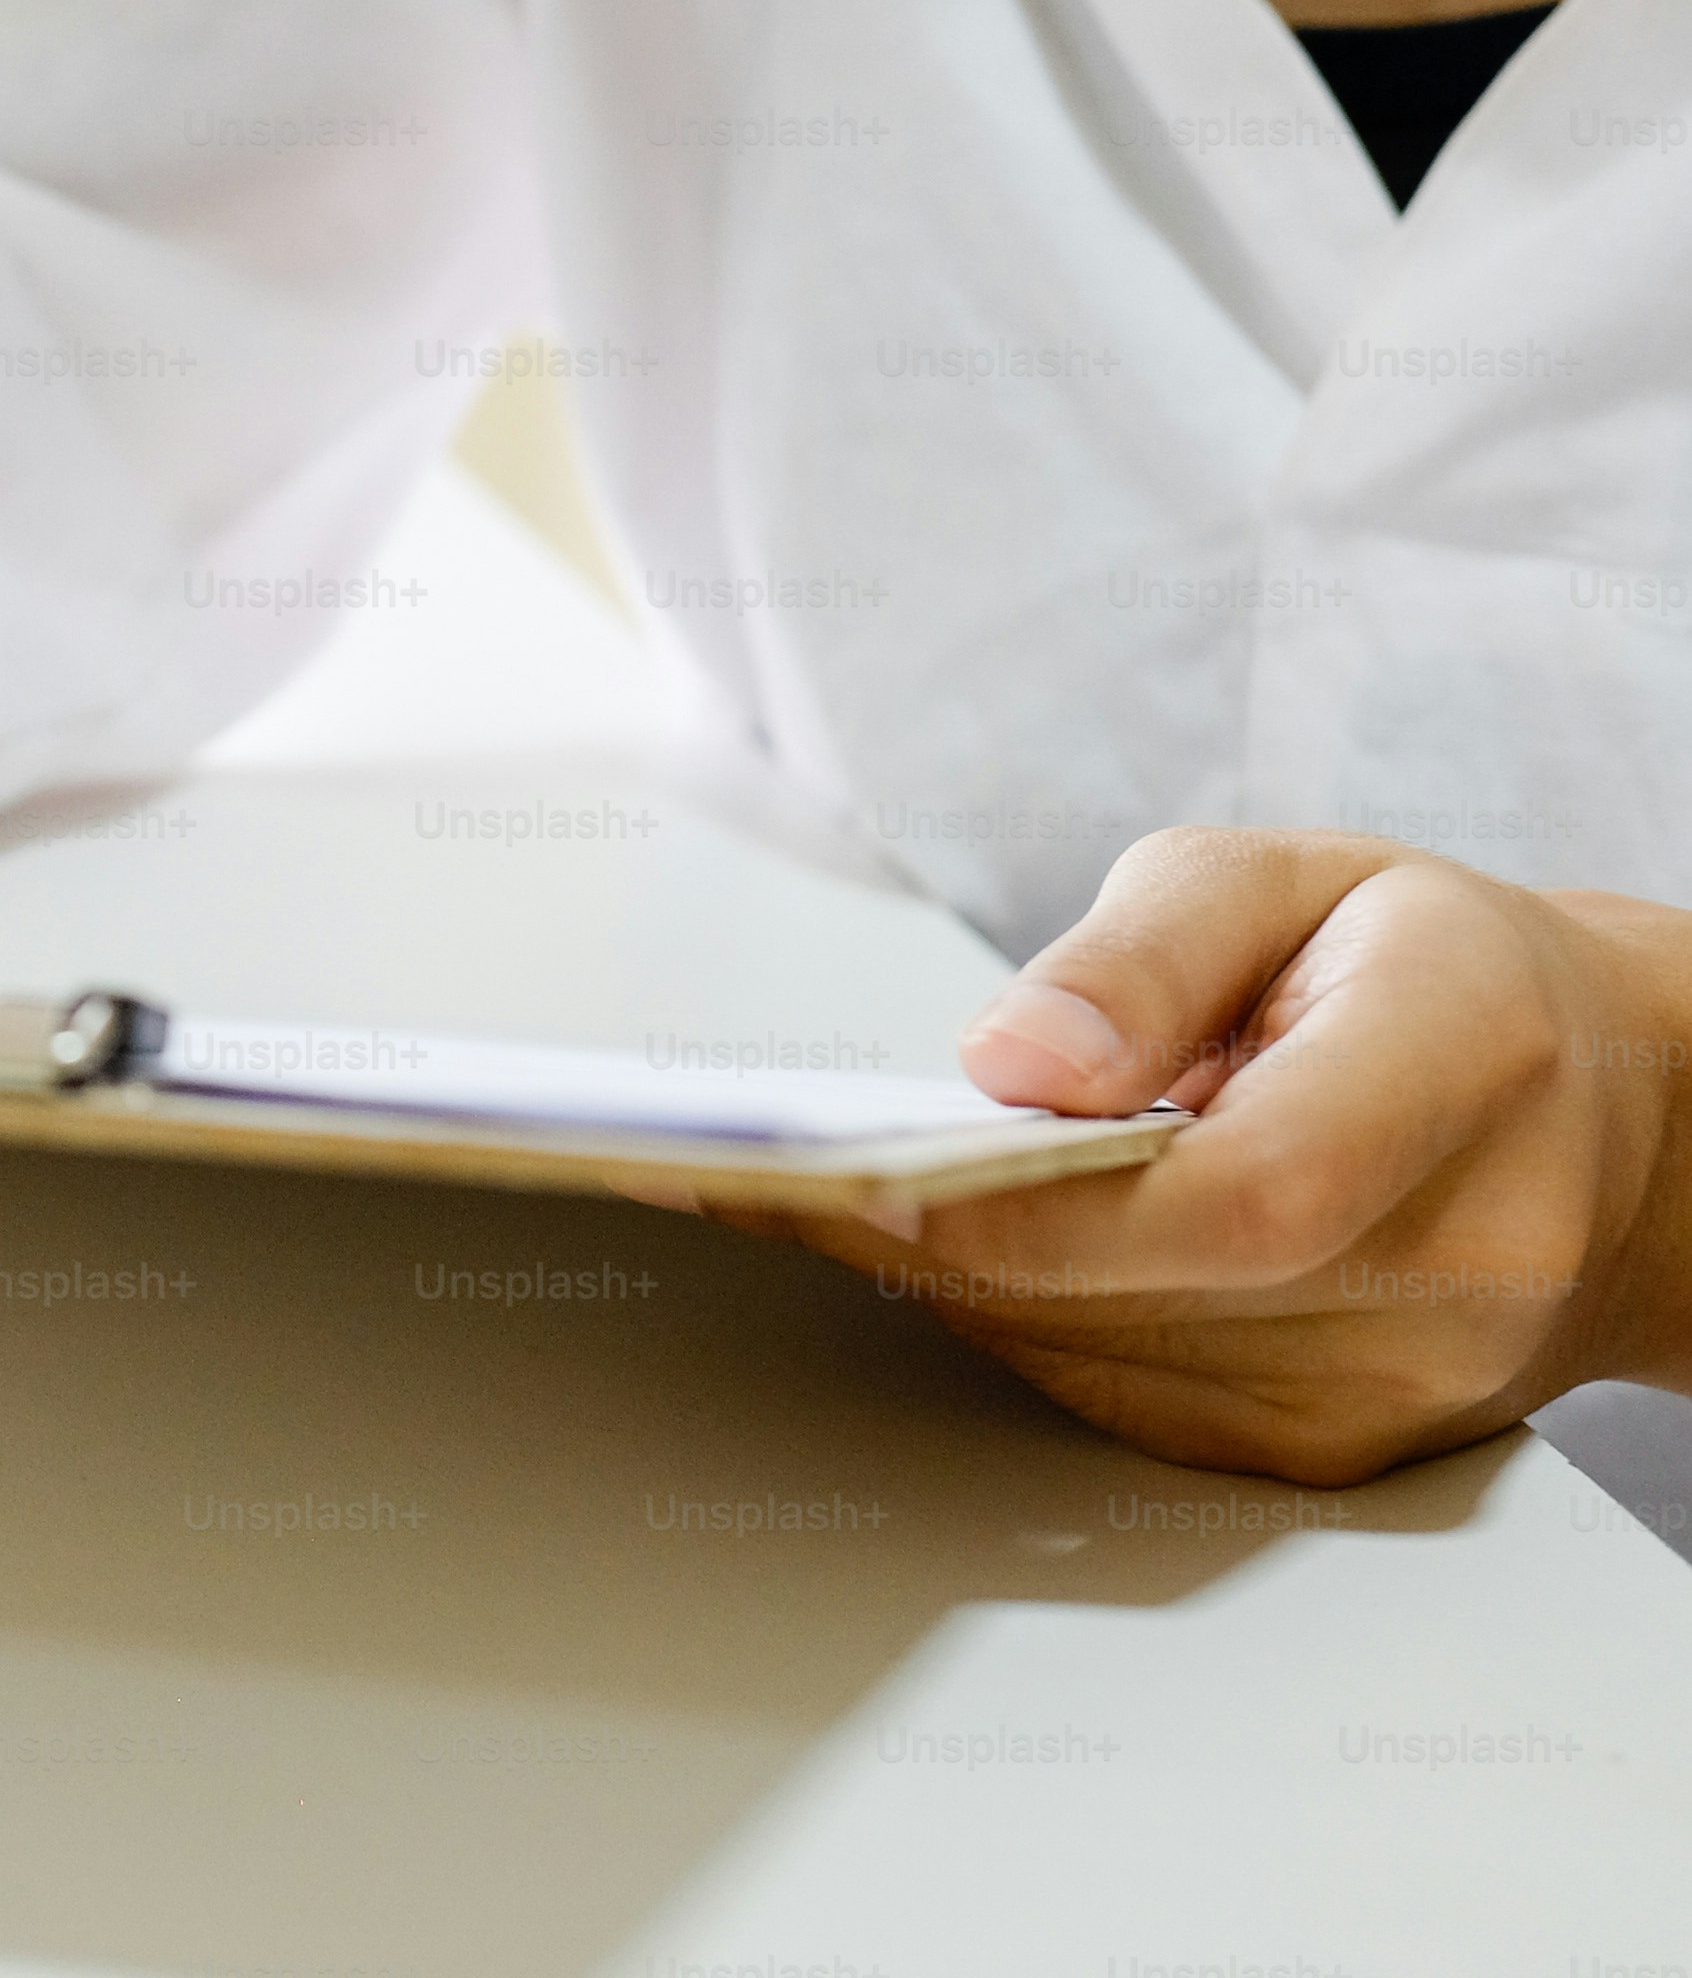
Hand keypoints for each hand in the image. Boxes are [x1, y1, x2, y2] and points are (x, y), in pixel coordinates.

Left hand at [719, 829, 1691, 1483]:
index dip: (1024, 1199)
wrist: (1613, 1127)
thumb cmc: (1432, 974)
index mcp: (1466, 1077)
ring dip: (932, 1271)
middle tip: (726, 1161)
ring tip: (790, 1181)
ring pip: (1095, 1353)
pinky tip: (926, 1235)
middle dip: (912, 1224)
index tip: (838, 1163)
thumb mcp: (1292, 878)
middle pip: (1135, 1287)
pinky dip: (1003, 1311)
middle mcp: (1458, 1267)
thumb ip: (1142, 952)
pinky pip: (1111, 1393)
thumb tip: (1007, 1066)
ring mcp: (1398, 1389)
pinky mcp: (1328, 1451)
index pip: (1238, 1193)